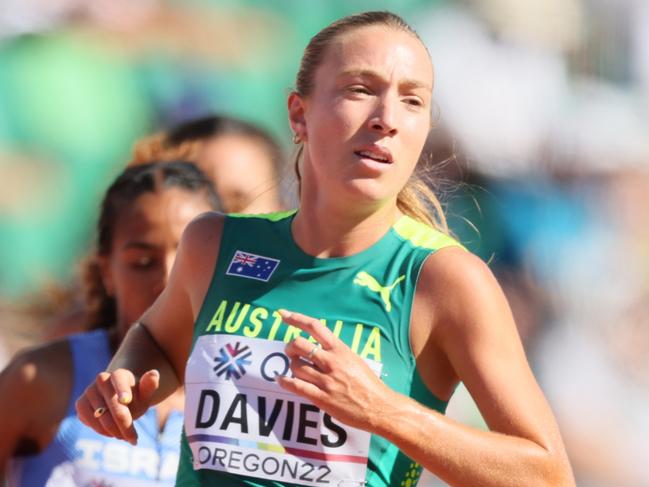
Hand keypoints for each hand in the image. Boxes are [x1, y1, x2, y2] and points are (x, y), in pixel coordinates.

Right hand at [75, 368, 159, 444]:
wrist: (120, 401)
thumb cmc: (136, 397)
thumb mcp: (145, 393)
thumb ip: (149, 385)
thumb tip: (154, 373)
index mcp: (119, 374)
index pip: (119, 379)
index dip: (122, 389)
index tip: (126, 400)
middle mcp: (101, 379)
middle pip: (111, 403)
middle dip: (123, 423)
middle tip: (133, 438)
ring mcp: (89, 391)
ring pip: (99, 415)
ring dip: (112, 430)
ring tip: (124, 436)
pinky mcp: (80, 403)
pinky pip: (88, 420)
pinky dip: (100, 430)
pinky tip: (111, 432)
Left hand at [277, 309, 396, 432]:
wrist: (379, 407)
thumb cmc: (369, 384)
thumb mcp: (354, 360)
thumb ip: (336, 353)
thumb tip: (318, 349)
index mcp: (341, 350)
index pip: (315, 327)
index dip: (296, 318)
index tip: (283, 314)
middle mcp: (331, 362)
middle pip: (299, 344)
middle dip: (290, 346)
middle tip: (290, 351)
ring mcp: (325, 380)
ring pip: (295, 366)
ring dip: (291, 366)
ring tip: (296, 368)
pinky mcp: (321, 397)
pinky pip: (296, 386)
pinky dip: (285, 381)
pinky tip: (281, 379)